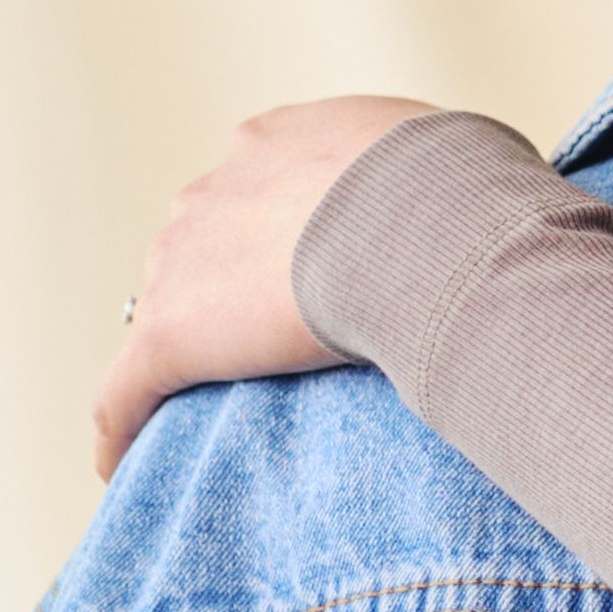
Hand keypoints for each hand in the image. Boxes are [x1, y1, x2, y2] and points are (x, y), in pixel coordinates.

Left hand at [89, 95, 442, 473]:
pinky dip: (124, 427)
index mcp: (274, 144)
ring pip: (167, 315)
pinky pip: (126, 393)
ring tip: (222, 409)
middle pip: (200, 249)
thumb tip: (488, 206)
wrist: (428, 222)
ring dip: (193, 354)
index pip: (253, 192)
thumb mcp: (456, 156)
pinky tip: (124, 466)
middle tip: (283, 346)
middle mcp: (215, 190)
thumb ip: (438, 176)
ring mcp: (182, 262)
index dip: (278, 235)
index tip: (312, 273)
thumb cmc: (464, 189)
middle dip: (227, 290)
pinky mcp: (169, 337)